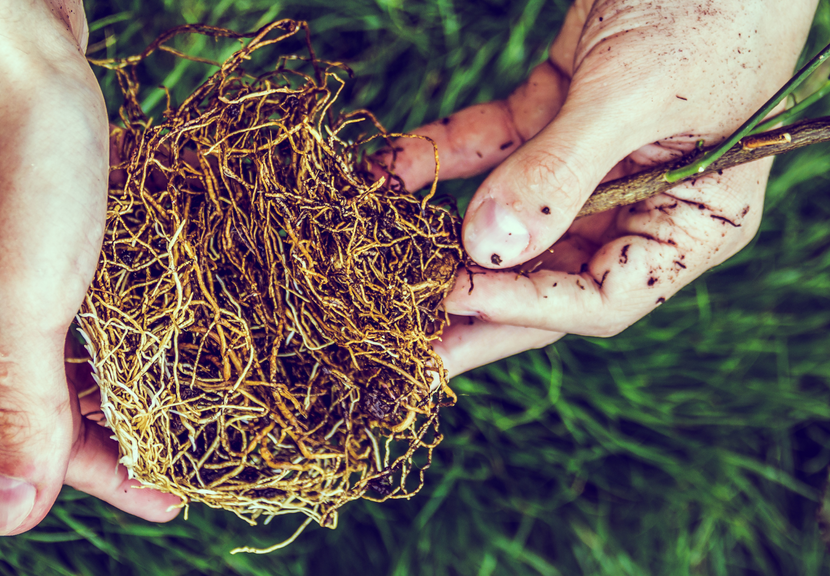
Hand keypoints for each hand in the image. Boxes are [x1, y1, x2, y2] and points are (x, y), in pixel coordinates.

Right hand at [0, 0, 179, 534]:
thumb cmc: (11, 159)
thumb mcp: (22, 297)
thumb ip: (20, 406)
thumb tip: (6, 522)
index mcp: (0, 345)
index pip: (58, 443)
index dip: (118, 479)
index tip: (182, 501)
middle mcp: (15, 309)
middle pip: (80, 397)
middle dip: (135, 431)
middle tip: (204, 451)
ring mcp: (41, 257)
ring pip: (98, 341)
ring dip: (145, 370)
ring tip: (204, 388)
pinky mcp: (69, 212)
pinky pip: (113, 284)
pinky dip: (148, 307)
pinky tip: (182, 304)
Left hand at [382, 0, 817, 375]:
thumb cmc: (714, 5)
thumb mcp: (634, 95)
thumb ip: (560, 173)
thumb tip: (488, 250)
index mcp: (691, 223)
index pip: (602, 296)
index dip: (526, 306)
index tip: (454, 300)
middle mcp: (643, 202)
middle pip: (547, 273)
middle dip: (473, 304)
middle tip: (407, 345)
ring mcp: (595, 159)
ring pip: (510, 216)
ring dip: (443, 232)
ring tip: (380, 273)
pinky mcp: (556, 110)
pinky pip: (492, 143)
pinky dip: (443, 152)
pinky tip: (389, 168)